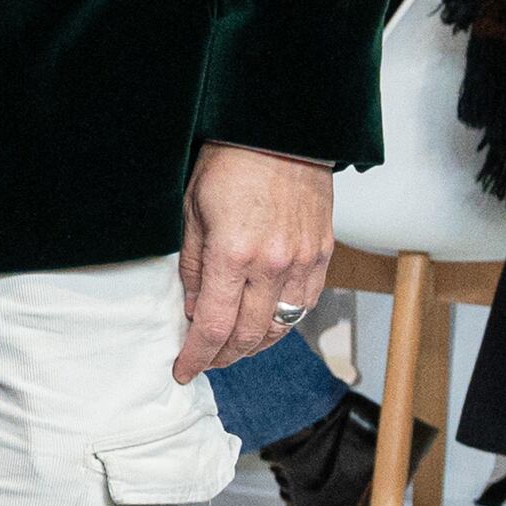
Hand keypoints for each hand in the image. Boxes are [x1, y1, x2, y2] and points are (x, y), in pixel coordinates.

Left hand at [176, 141, 337, 379]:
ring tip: (230, 348)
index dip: (196, 356)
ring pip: (280, 327)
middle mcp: (272, 266)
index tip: (183, 370)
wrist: (281, 134)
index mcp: (232, 255)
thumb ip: (192, 266)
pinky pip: (304, 305)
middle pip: (247, 335)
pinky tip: (264, 324)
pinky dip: (282, 323)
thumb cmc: (229, 165)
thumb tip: (191, 309)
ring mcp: (303, 263)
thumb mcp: (192, 212)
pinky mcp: (322, 255)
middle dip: (222, 356)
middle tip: (204, 361)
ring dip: (253, 345)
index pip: (212, 326)